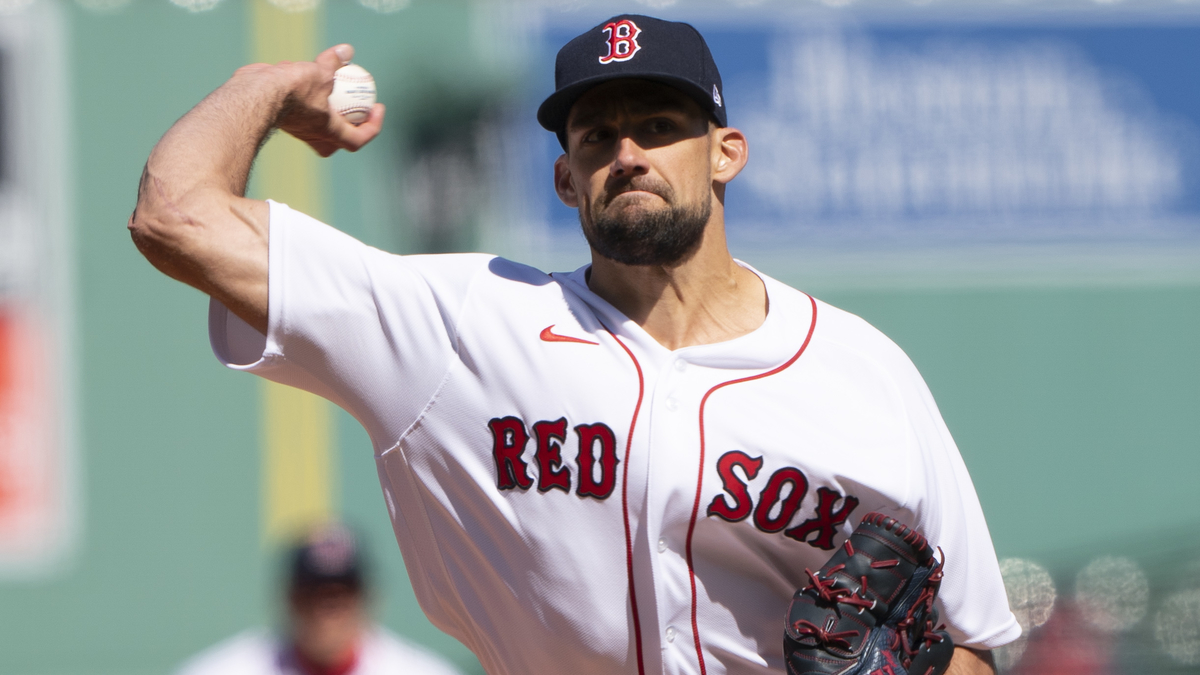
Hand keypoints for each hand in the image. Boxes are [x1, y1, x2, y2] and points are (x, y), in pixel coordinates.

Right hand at [239, 44, 385, 156]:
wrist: (255, 94)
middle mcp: (312, 133)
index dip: (372, 127)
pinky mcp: (282, 113)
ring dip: (323, 100)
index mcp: (328, 131)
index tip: (377, 108)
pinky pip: (297, 103)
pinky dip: (301, 87)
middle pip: (336, 138)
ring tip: (323, 75)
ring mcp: (296, 126)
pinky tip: (295, 67)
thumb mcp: (321, 73)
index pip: (356, 140)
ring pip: (315, 118)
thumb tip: (346, 52)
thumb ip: (334, 63)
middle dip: (347, 124)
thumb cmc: (292, 91)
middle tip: (355, 103)